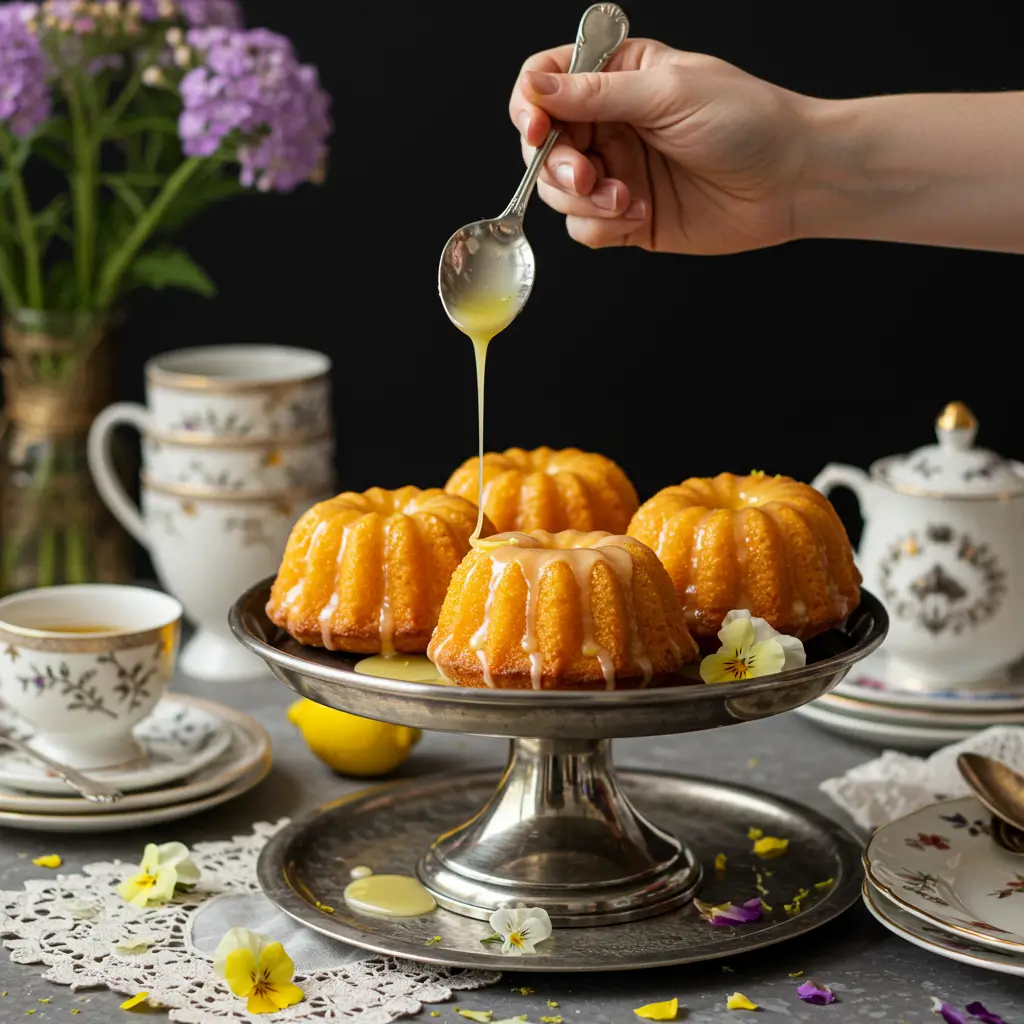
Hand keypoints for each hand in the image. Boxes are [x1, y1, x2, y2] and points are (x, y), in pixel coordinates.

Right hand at [509, 39, 814, 253]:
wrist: (791, 180)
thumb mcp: (667, 93)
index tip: (535, 128)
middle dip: (557, 165)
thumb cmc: (746, 121)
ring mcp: (616, 173)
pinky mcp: (626, 218)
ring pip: (558, 193)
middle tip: (586, 177)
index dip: (530, 106)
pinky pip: (584, 229)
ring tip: (626, 200)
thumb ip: (597, 94)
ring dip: (582, 201)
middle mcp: (610, 125)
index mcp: (617, 77)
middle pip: (543, 146)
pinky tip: (641, 215)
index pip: (545, 83)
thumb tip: (537, 90)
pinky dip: (603, 226)